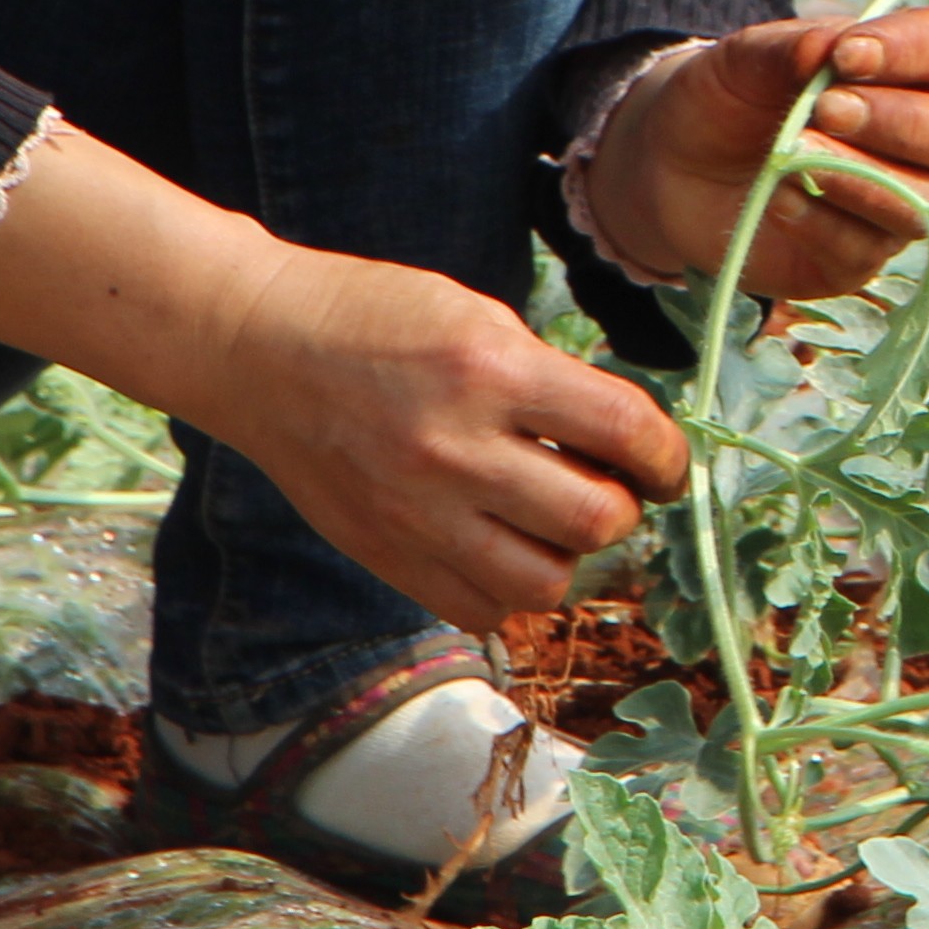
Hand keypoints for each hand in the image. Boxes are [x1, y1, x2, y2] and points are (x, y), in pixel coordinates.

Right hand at [193, 246, 691, 628]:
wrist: (260, 348)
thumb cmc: (377, 318)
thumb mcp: (479, 318)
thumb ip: (551, 383)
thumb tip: (626, 446)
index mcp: (493, 371)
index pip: (626, 430)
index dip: (667, 455)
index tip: (665, 464)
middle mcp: (459, 450)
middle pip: (597, 521)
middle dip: (622, 506)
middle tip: (608, 487)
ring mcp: (418, 513)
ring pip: (545, 583)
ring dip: (568, 555)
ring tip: (551, 520)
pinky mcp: (386, 554)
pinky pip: (480, 610)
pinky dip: (509, 589)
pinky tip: (501, 547)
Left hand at [599, 5, 928, 298]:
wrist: (670, 161)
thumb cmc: (728, 95)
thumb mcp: (747, 57)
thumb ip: (796, 46)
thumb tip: (835, 46)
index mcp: (910, 70)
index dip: (919, 51)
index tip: (847, 54)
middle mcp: (920, 140)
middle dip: (905, 123)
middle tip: (827, 108)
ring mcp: (895, 204)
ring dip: (864, 176)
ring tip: (794, 155)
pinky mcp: (855, 259)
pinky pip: (867, 251)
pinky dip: (823, 222)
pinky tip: (780, 199)